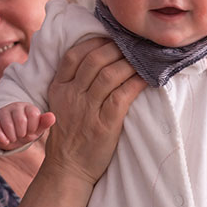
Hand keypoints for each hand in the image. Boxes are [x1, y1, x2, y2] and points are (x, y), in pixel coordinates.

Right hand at [0, 102, 55, 150]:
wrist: (9, 136)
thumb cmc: (26, 131)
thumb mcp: (36, 129)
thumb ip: (44, 123)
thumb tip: (52, 116)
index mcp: (29, 107)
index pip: (33, 115)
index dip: (32, 128)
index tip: (30, 132)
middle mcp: (15, 106)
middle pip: (20, 120)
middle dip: (22, 133)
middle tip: (21, 136)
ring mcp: (3, 111)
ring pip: (7, 124)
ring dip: (12, 137)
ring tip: (13, 138)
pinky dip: (1, 138)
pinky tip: (5, 141)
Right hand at [44, 38, 145, 185]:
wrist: (68, 169)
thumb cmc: (69, 136)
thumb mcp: (61, 105)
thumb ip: (73, 84)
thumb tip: (99, 60)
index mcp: (59, 88)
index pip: (75, 55)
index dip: (95, 42)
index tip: (111, 38)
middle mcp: (71, 95)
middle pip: (96, 60)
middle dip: (117, 49)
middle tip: (133, 47)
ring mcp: (87, 110)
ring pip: (111, 74)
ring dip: (130, 63)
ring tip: (143, 60)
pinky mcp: (104, 124)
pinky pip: (123, 95)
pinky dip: (137, 83)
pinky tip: (147, 79)